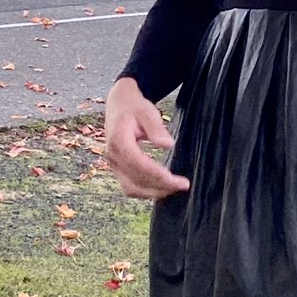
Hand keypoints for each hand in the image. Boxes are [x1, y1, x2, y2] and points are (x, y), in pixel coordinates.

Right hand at [104, 77, 190, 199]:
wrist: (119, 105)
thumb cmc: (135, 107)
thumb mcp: (147, 111)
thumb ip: (156, 128)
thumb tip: (168, 145)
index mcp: (118, 140)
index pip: (139, 164)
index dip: (159, 176)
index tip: (179, 181)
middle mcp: (112, 155)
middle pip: (136, 180)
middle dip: (160, 187)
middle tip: (183, 185)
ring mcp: (113, 164)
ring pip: (131, 188)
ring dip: (153, 192)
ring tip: (174, 188)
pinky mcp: (117, 169)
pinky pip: (130, 187)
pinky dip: (146, 191)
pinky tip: (162, 187)